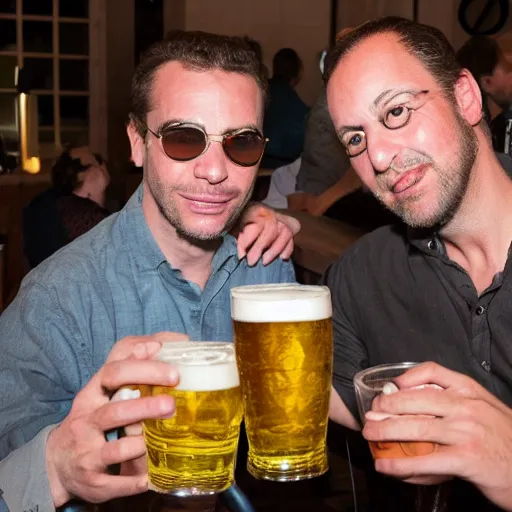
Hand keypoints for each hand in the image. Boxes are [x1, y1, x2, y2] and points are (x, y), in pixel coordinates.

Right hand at [46, 332, 186, 506]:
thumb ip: (130, 368)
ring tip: (162, 442)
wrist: (57, 462)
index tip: (173, 372)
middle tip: (172, 404)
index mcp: (92, 394)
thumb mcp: (104, 391)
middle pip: (115, 411)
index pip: (114, 373)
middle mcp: (86, 421)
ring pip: (115, 449)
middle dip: (145, 407)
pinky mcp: (90, 480)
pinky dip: (133, 482)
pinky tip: (150, 478)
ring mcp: (86, 452)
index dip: (143, 370)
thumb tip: (162, 342)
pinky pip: (115, 483)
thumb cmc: (93, 418)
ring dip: (141, 446)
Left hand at [236, 203, 299, 265]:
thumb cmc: (240, 223)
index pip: (254, 224)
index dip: (247, 240)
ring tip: (264, 262)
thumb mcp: (234, 227)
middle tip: (251, 262)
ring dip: (275, 249)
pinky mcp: (290, 226)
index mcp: (254, 209)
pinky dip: (288, 249)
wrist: (250, 216)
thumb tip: (241, 255)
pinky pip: (292, 237)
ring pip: (285, 232)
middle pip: (270, 228)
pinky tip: (282, 258)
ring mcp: (281, 218)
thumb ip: (237, 237)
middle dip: (260, 247)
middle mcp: (269, 212)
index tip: (241, 255)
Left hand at [363, 362, 511, 510]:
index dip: (406, 377)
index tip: (389, 387)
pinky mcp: (467, 459)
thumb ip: (456, 401)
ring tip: (369, 436)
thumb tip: (416, 401)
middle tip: (369, 416)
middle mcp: (466, 407)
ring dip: (385, 433)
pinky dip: (400, 465)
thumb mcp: (485, 409)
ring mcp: (466, 432)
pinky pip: (425, 461)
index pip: (432, 371)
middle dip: (386, 407)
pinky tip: (386, 467)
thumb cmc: (505, 438)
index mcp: (469, 391)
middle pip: (415, 400)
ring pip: (415, 428)